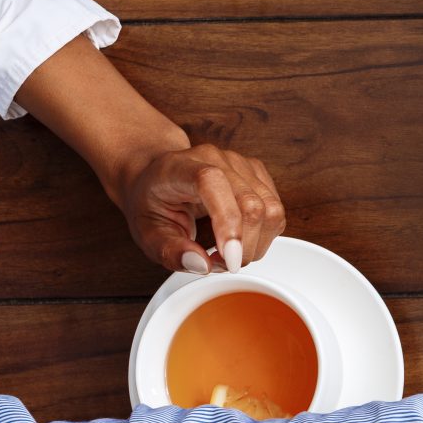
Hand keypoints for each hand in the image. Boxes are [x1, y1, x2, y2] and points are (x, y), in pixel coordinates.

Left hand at [116, 141, 285, 274]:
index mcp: (180, 167)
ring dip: (257, 243)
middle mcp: (216, 158)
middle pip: (251, 204)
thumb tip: (202, 264)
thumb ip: (170, 250)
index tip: (229, 259)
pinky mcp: (259, 175)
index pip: (213, 182)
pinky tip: (241, 239)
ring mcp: (242, 164)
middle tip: (222, 264)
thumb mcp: (146, 232)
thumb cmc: (152, 202)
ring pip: (271, 210)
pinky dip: (264, 235)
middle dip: (244, 247)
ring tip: (231, 253)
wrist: (158, 175)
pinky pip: (276, 212)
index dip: (227, 222)